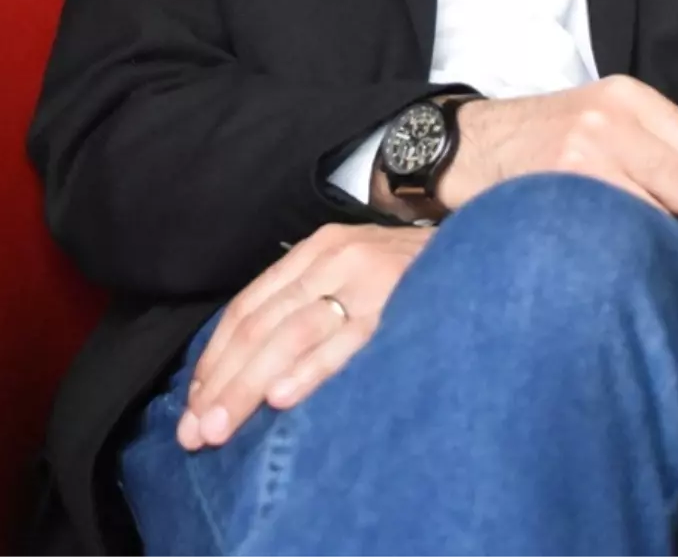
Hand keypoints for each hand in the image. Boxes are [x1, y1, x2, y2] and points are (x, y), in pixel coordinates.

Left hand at [176, 221, 431, 449]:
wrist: (484, 245)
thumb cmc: (410, 273)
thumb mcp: (351, 271)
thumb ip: (306, 302)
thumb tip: (248, 366)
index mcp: (317, 251)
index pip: (248, 306)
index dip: (215, 358)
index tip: (193, 403)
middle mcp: (335, 259)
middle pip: (261, 325)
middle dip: (223, 382)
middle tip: (196, 431)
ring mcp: (367, 281)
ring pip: (291, 335)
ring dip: (249, 385)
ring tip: (222, 427)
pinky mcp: (398, 304)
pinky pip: (347, 342)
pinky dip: (310, 370)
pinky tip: (282, 398)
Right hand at [438, 74, 677, 226]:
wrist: (471, 149)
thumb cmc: (547, 143)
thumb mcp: (611, 125)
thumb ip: (677, 147)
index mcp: (628, 95)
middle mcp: (610, 116)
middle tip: (665, 230)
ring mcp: (586, 150)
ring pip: (667, 211)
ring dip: (660, 237)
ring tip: (632, 238)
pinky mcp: (565, 186)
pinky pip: (627, 231)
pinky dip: (629, 248)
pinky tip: (609, 247)